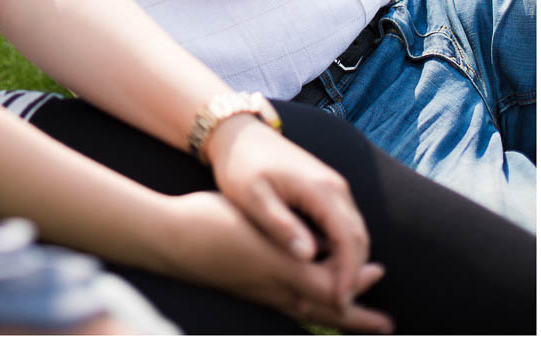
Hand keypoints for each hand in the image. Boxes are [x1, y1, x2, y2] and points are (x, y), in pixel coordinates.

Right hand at [163, 191, 392, 331]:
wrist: (171, 236)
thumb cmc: (219, 232)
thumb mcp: (271, 247)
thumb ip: (307, 271)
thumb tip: (345, 283)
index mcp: (288, 281)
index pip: (336, 290)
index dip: (358, 282)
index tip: (378, 271)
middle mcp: (278, 293)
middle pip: (327, 311)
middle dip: (356, 317)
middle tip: (386, 325)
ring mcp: (260, 291)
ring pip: (306, 309)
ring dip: (333, 312)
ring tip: (352, 316)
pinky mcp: (244, 285)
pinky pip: (287, 303)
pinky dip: (306, 305)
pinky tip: (300, 297)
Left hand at [202, 113, 371, 311]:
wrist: (236, 132)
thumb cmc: (239, 164)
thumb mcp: (251, 196)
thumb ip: (280, 224)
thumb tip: (308, 256)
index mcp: (321, 189)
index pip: (349, 240)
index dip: (348, 275)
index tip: (337, 301)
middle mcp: (335, 187)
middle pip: (359, 239)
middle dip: (353, 273)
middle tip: (337, 304)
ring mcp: (333, 186)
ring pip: (353, 232)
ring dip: (348, 262)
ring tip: (331, 291)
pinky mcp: (325, 189)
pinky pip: (342, 224)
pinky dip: (340, 248)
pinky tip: (322, 265)